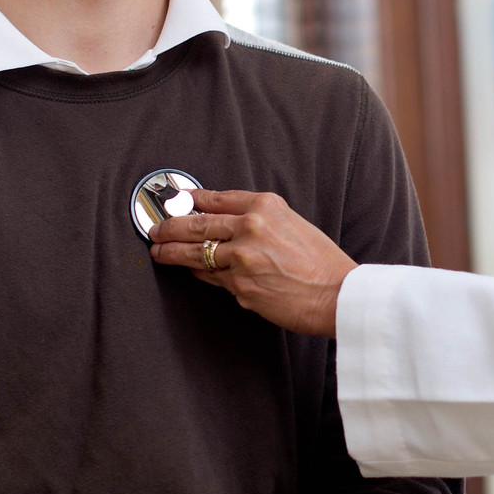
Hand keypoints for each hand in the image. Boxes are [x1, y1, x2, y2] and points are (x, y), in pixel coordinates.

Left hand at [148, 191, 355, 336]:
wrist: (337, 295)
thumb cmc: (321, 262)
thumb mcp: (293, 223)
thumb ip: (260, 219)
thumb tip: (226, 220)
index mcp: (266, 206)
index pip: (216, 198)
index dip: (191, 200)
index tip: (179, 201)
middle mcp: (250, 228)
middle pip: (195, 224)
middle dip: (169, 227)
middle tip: (156, 229)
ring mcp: (241, 259)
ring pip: (194, 253)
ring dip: (170, 252)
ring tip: (158, 251)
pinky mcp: (238, 287)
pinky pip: (209, 277)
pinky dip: (196, 273)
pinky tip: (188, 270)